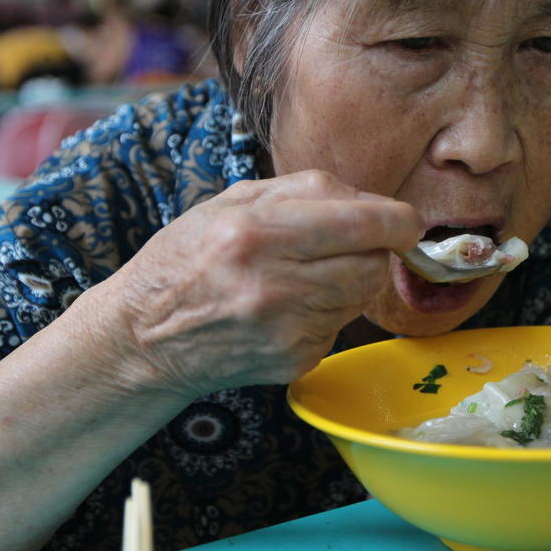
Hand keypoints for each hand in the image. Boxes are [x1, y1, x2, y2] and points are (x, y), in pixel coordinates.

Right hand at [98, 170, 422, 399]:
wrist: (145, 336)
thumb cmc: (188, 258)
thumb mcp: (232, 201)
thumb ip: (306, 189)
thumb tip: (373, 199)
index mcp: (258, 233)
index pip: (363, 224)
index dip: (398, 220)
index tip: (405, 221)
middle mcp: (274, 285)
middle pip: (372, 264)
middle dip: (372, 249)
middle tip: (343, 244)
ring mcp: (286, 330)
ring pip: (361, 295)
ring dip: (347, 280)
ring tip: (300, 275)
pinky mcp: (295, 360)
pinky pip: (340, 325)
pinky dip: (326, 312)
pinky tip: (286, 307)